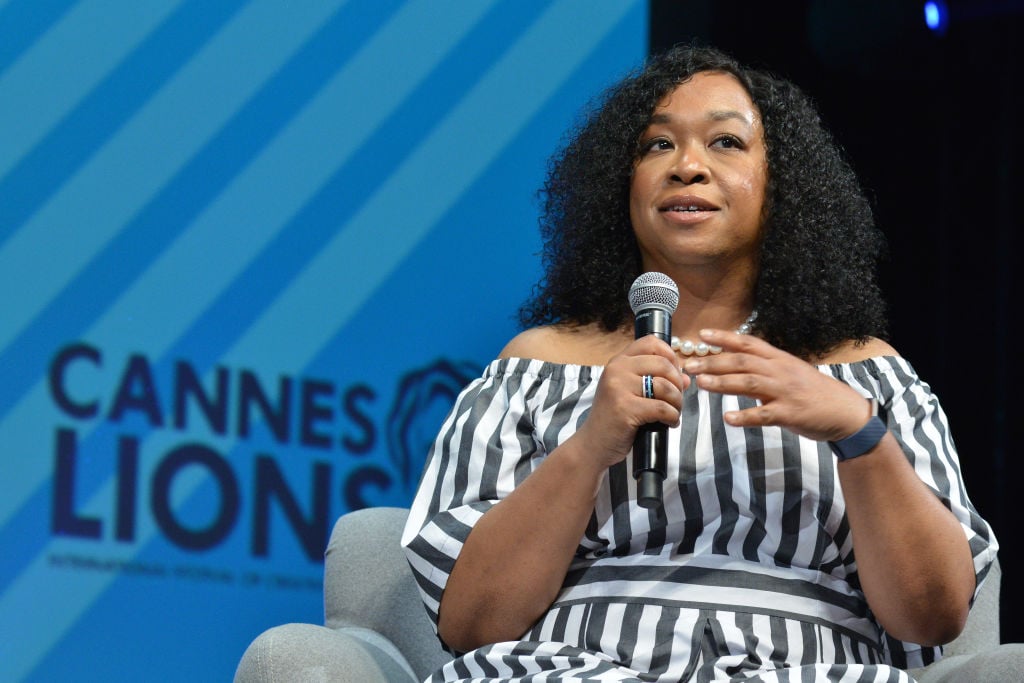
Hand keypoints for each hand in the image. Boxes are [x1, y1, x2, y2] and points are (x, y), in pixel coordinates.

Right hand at [574, 335, 689, 469]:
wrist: (594, 444)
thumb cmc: (615, 418)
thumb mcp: (632, 393)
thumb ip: (656, 381)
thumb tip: (686, 378)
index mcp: (618, 361)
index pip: (651, 342)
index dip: (670, 355)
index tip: (674, 374)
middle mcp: (616, 370)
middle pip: (663, 364)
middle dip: (677, 383)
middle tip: (676, 399)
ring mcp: (619, 388)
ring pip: (665, 386)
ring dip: (677, 402)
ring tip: (673, 413)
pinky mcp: (625, 408)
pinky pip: (662, 408)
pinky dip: (672, 417)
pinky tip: (669, 423)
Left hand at [682, 329, 870, 441]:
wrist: (845, 411)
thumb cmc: (813, 392)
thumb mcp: (789, 371)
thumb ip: (764, 367)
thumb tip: (734, 363)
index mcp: (779, 359)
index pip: (747, 342)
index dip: (724, 337)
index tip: (701, 335)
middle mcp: (780, 371)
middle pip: (742, 361)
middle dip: (713, 362)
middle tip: (689, 365)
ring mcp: (785, 392)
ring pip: (750, 383)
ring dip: (723, 383)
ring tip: (701, 384)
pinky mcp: (790, 414)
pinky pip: (764, 414)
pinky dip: (745, 416)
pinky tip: (728, 418)